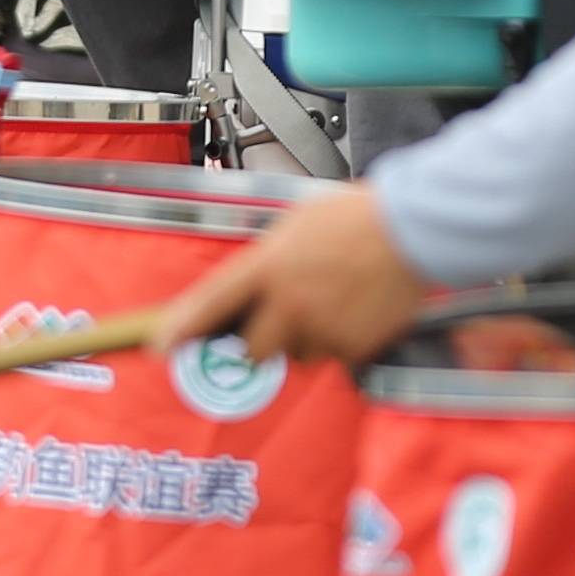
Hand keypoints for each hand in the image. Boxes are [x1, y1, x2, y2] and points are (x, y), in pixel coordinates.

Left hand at [155, 182, 437, 369]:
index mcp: (268, 266)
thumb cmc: (355, 219)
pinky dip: (338, 341)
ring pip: (295, 356)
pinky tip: (354, 309)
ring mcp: (320, 328)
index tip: (162, 345)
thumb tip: (248, 289)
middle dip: (261, 340)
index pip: (211, 303)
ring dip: (303, 340)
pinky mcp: (351, 347)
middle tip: (282, 317)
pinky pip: (332, 357)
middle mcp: (289, 303)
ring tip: (330, 303)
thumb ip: (266, 264)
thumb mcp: (293, 228)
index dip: (182, 328)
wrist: (412, 230)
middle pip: (253, 350)